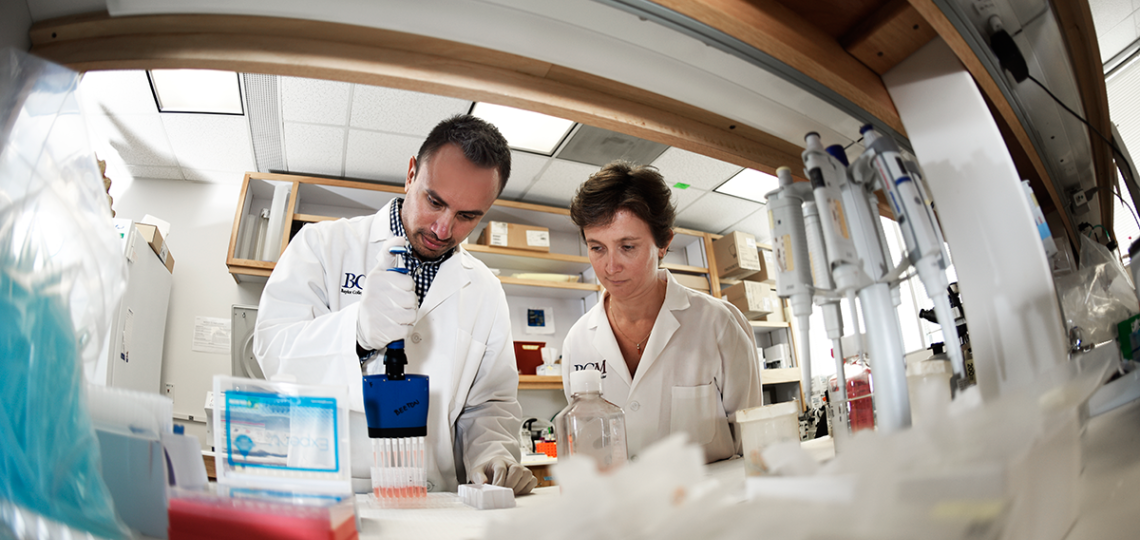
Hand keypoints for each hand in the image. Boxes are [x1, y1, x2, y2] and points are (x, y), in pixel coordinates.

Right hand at [356, 237, 416, 351]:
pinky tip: (393, 325)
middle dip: (408, 304)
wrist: (361, 325)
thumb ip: (389, 254)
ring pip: (411, 315)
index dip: (407, 288)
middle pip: (412, 299)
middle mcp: (374, 295)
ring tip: (394, 315)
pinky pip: (406, 329)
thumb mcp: (379, 273)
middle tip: (396, 304)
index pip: (409, 282)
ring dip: (407, 317)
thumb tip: (399, 238)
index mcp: (376, 279)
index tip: (397, 290)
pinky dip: (403, 329)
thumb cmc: (375, 297)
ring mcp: (376, 314)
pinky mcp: (381, 331)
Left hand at [472, 458, 536, 494]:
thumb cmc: (486, 473)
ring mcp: (522, 469)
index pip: (501, 469)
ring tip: (510, 494)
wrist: (494, 471)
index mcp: (499, 461)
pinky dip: (526, 489)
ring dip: (519, 487)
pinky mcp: (528, 476)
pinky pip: (532, 481)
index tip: (495, 491)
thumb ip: (478, 477)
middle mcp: (512, 463)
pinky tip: (517, 493)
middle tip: (504, 493)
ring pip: (527, 475)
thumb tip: (484, 482)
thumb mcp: (477, 473)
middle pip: (517, 469)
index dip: (498, 481)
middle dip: (510, 484)